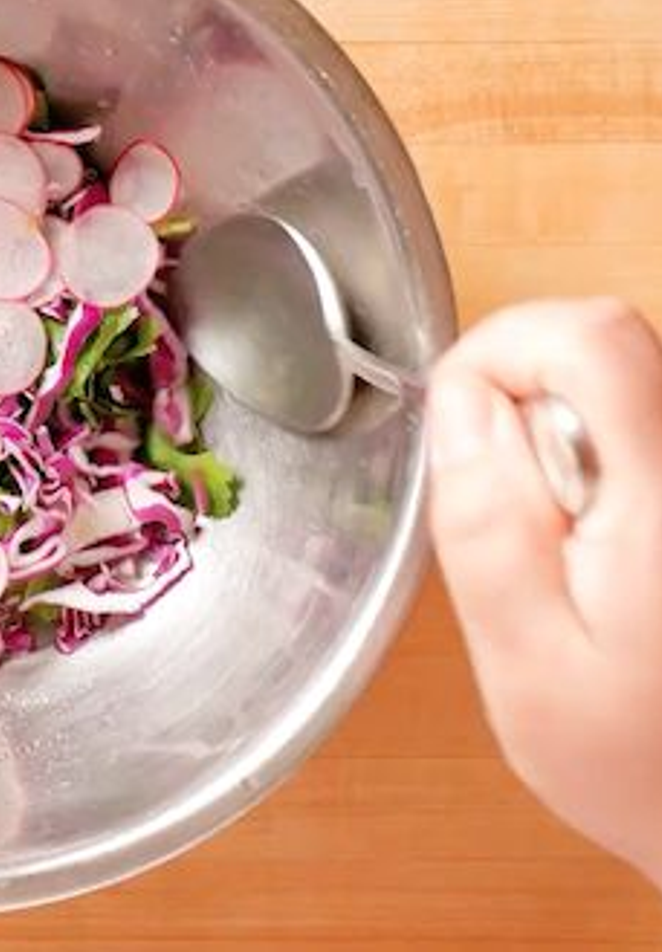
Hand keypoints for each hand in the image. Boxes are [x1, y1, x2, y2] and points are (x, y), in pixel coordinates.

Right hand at [428, 298, 661, 886]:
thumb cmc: (634, 761)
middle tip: (510, 514)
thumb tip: (459, 406)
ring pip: (627, 381)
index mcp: (660, 504)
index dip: (501, 351)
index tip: (458, 425)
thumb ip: (485, 527)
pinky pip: (642, 428)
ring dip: (562, 435)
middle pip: (609, 346)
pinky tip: (597, 543)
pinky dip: (598, 459)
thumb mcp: (525, 663)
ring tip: (557, 543)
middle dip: (525, 401)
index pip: (587, 338)